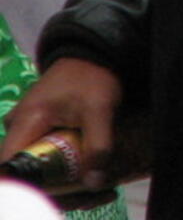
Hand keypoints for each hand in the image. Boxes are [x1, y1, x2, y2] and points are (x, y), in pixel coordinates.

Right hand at [0, 58, 122, 190]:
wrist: (92, 54)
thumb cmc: (92, 77)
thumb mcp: (99, 108)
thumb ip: (98, 144)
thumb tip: (94, 184)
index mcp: (25, 124)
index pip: (9, 169)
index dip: (23, 191)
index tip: (50, 202)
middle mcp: (17, 132)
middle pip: (25, 176)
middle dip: (55, 194)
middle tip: (90, 198)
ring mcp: (25, 133)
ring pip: (35, 172)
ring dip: (63, 188)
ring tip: (97, 194)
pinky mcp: (37, 135)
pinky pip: (43, 162)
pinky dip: (64, 175)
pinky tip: (90, 184)